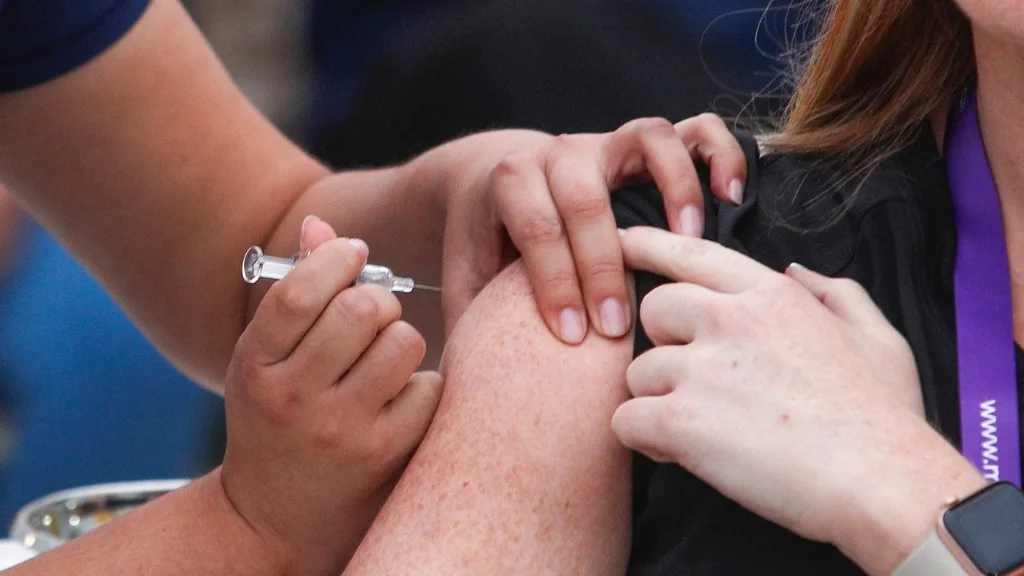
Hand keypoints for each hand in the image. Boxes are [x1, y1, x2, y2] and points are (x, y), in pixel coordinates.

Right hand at [221, 218, 442, 575]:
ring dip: (403, 340)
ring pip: (404, 342)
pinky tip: (400, 399)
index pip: (301, 291)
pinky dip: (422, 383)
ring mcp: (342, 429)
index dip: (337, 258)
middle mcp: (295, 397)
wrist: (278, 518)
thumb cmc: (277, 419)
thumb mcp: (266, 359)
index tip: (354, 255)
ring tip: (385, 360)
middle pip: (363, 309)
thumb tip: (322, 225)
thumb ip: (295, 292)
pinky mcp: (387, 453)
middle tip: (374, 314)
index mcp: (256, 364)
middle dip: (378, 300)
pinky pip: (429, 386)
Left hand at [442, 114, 746, 343]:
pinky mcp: (647, 146)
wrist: (498, 180)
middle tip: (618, 328)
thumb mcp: (469, 273)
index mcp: (512, 179)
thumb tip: (471, 377)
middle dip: (604, 265)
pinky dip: (718, 155)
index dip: (554, 284)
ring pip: (648, 140)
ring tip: (689, 243)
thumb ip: (469, 313)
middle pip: (586, 197)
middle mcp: (561, 153)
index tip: (571, 338)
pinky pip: (694, 130)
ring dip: (674, 189)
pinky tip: (731, 198)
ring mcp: (609, 142)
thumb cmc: (490, 240)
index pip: (536, 227)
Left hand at [611, 227, 984, 575]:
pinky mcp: (679, 420)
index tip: (622, 242)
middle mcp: (727, 320)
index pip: (693, 254)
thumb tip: (797, 273)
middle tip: (695, 382)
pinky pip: (624, 420)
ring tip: (699, 432)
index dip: (649, 245)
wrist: (882, 481)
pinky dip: (643, 439)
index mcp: (770, 296)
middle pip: (653, 310)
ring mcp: (699, 368)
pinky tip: (677, 453)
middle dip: (664, 344)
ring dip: (657, 402)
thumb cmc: (884, 418)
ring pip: (637, 373)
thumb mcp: (878, 337)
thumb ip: (835, 294)